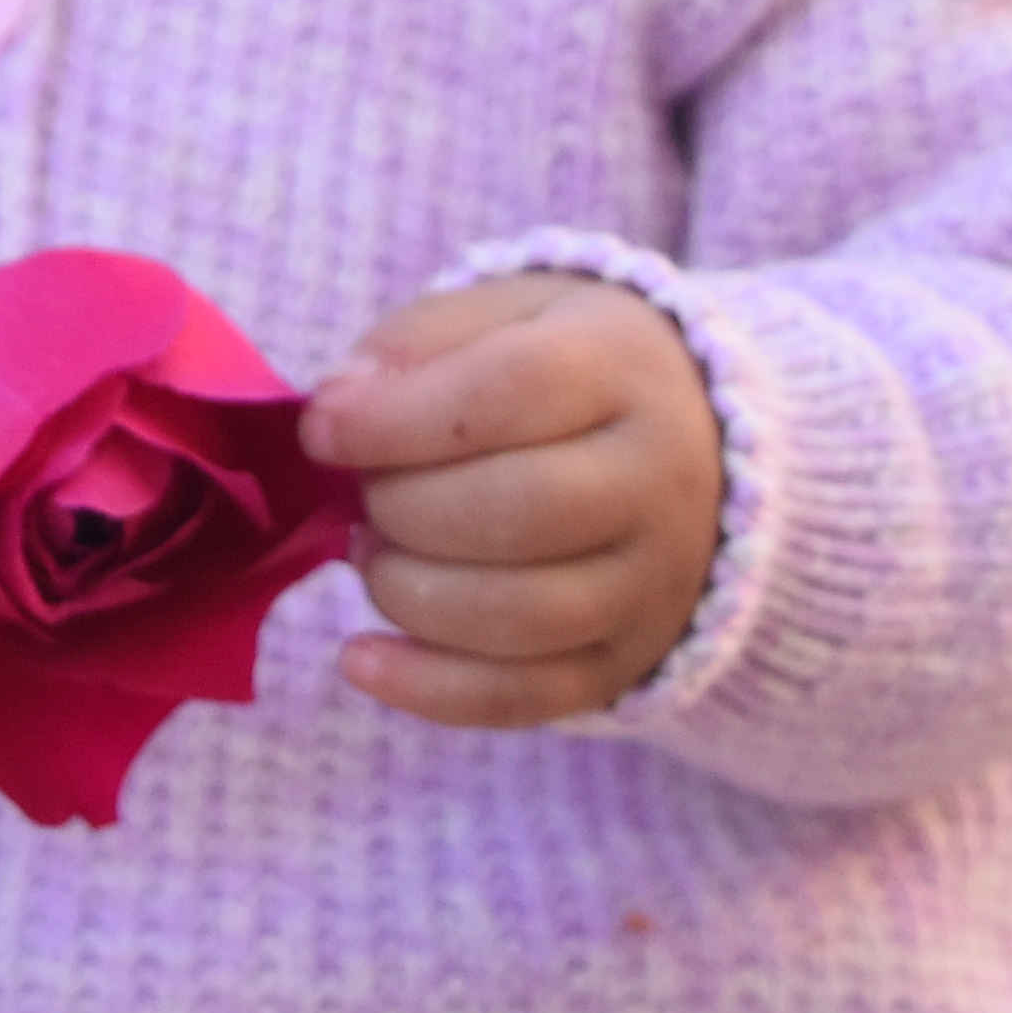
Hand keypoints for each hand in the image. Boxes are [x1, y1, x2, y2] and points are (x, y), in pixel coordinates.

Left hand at [301, 270, 724, 728]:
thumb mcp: (504, 315)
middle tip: (360, 497)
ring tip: (372, 555)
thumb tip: (338, 406)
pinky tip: (359, 659)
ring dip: (411, 595)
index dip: (398, 418)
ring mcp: (651, 585)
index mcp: (623, 369)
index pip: (513, 390)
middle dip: (405, 510)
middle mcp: (658, 482)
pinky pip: (524, 698)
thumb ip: (419, 344)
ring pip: (523, 616)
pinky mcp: (624, 661)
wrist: (690, 445)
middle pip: (523, 510)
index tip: (321, 431)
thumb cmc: (566, 370)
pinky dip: (427, 690)